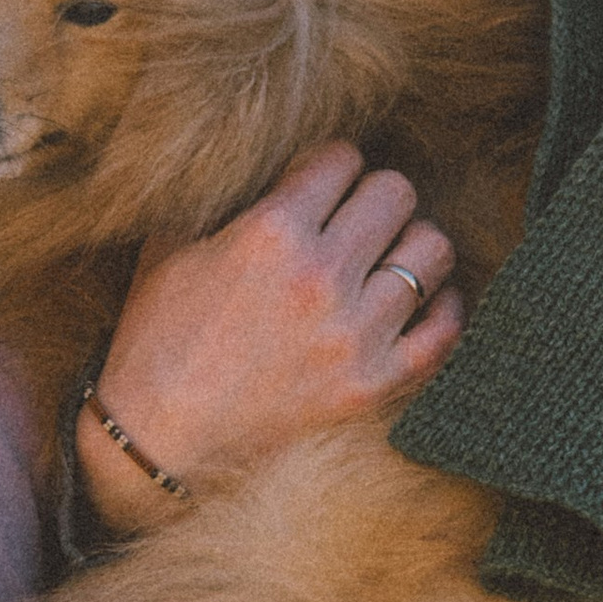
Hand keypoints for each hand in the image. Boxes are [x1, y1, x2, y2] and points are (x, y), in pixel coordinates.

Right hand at [79, 146, 462, 533]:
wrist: (158, 444)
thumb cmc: (157, 339)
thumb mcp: (170, 245)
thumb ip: (224, 192)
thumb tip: (276, 158)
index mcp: (270, 233)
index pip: (342, 157)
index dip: (330, 166)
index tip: (320, 187)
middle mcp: (320, 278)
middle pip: (395, 192)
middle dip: (373, 197)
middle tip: (354, 221)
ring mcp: (353, 336)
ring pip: (432, 250)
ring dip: (410, 245)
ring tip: (386, 259)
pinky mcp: (372, 386)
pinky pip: (444, 329)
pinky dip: (440, 307)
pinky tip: (418, 303)